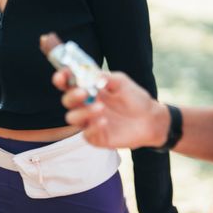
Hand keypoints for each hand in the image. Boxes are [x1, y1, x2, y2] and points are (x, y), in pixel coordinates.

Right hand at [53, 70, 167, 149]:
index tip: (62, 75)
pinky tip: (104, 122)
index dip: (62, 79)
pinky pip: (86, 134)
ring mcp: (89, 122)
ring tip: (101, 107)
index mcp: (89, 89)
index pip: (69, 84)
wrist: (150, 119)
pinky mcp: (96, 137)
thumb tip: (94, 76)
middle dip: (71, 96)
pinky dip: (93, 127)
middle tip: (83, 92)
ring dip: (83, 112)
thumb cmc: (134, 98)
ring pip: (72, 118)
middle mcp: (85, 105)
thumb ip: (106, 78)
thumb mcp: (122, 82)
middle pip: (67, 101)